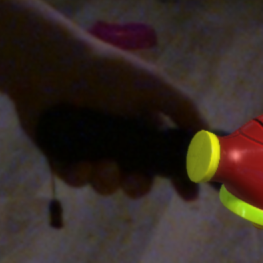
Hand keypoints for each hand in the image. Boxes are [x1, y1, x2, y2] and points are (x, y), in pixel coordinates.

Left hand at [11, 37, 208, 201]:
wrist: (52, 66)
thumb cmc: (107, 72)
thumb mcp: (156, 86)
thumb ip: (185, 113)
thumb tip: (211, 142)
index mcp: (144, 124)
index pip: (167, 158)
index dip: (179, 178)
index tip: (187, 196)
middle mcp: (120, 139)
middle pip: (137, 178)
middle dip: (137, 185)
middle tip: (131, 179)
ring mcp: (90, 148)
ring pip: (106, 183)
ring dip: (107, 181)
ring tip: (100, 166)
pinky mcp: (61, 154)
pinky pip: (75, 179)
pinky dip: (79, 176)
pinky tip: (80, 165)